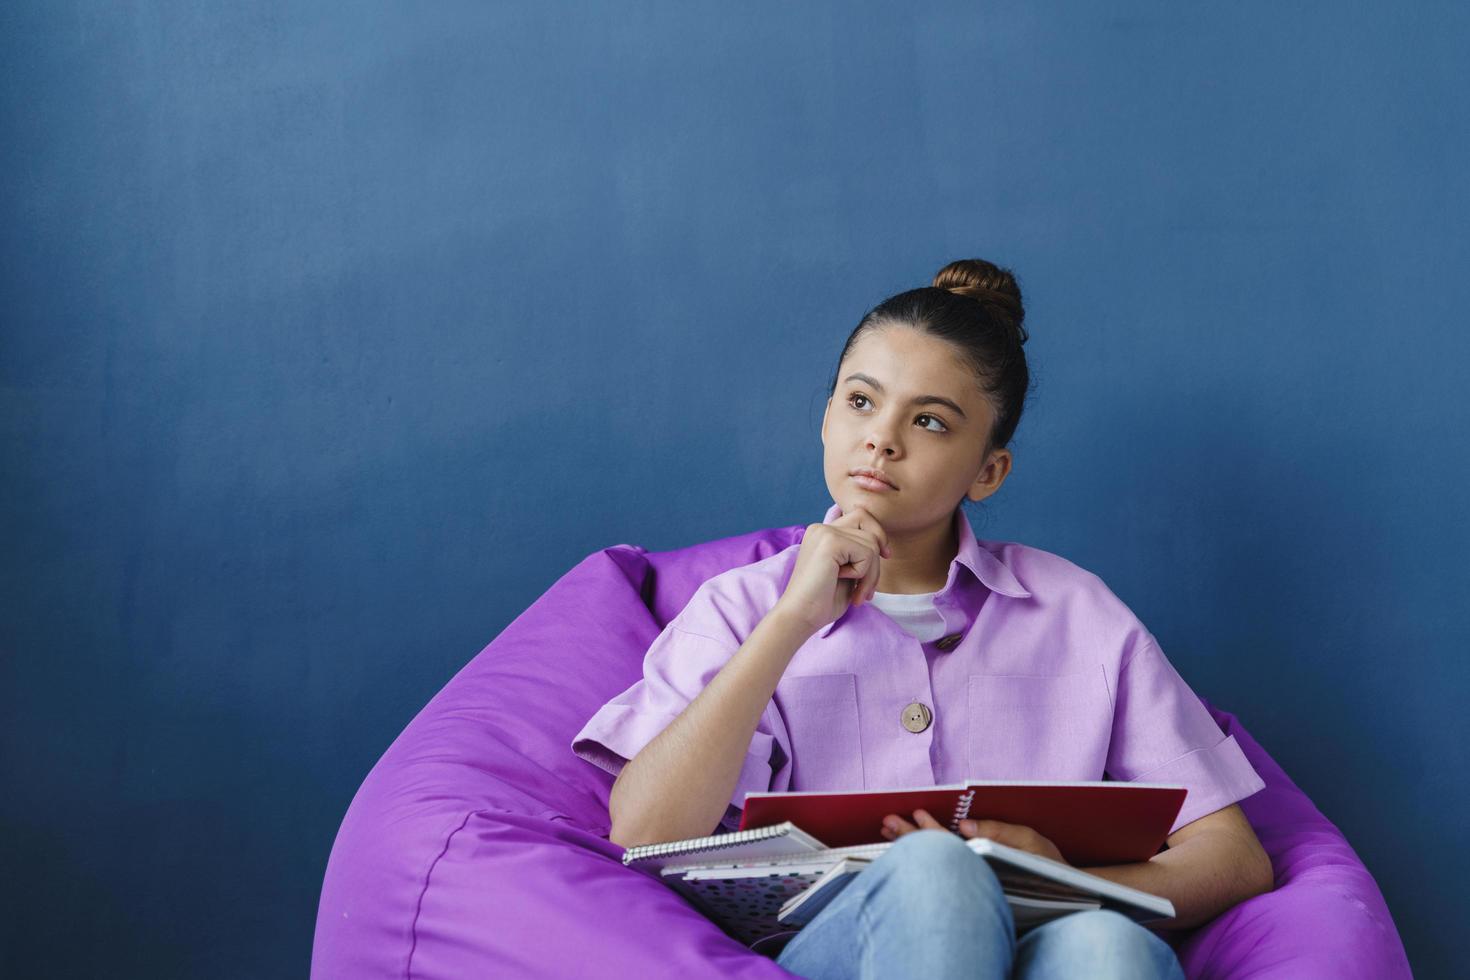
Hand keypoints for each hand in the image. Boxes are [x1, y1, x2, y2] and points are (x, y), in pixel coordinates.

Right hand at [773, 505, 890, 632]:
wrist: (800, 616)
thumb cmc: (822, 601)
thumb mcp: (847, 571)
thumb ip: (859, 553)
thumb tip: (883, 544)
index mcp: (822, 533)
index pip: (862, 517)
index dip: (877, 535)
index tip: (884, 556)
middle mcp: (821, 528)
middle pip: (870, 529)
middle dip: (876, 561)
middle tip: (867, 588)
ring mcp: (824, 532)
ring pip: (872, 543)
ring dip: (870, 574)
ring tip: (856, 594)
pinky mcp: (830, 542)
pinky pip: (866, 553)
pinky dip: (862, 573)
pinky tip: (844, 584)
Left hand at [880, 808, 1070, 865]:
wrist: (1065, 893)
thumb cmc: (1047, 866)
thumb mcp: (1029, 842)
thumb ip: (998, 831)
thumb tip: (965, 825)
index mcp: (987, 863)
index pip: (951, 846)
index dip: (932, 830)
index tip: (917, 813)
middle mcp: (974, 875)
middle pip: (935, 857)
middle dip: (909, 838)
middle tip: (887, 823)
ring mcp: (971, 882)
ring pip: (933, 866)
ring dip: (909, 847)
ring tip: (889, 832)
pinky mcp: (971, 884)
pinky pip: (939, 872)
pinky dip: (920, 857)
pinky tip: (906, 848)